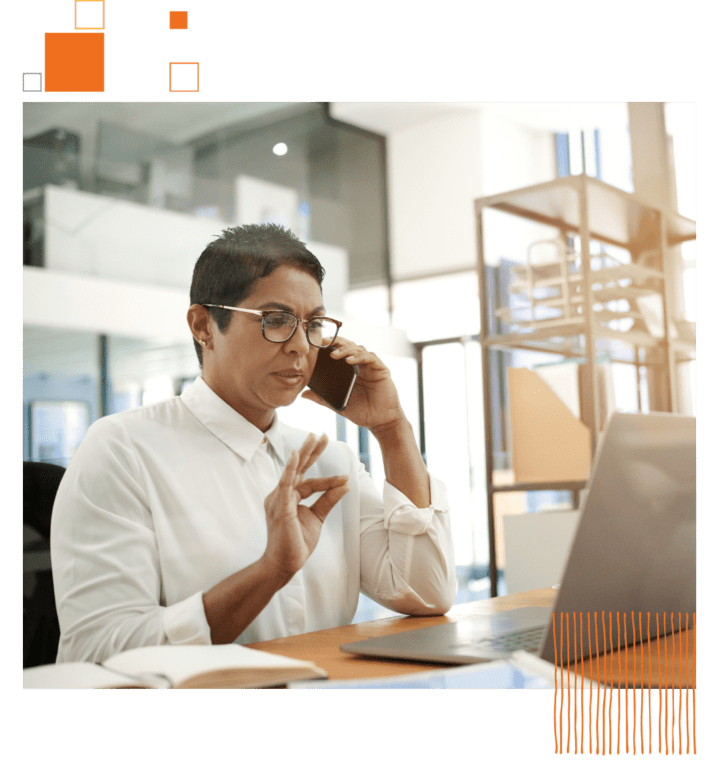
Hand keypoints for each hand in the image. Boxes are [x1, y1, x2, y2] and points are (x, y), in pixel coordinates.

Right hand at [262, 433, 349, 580]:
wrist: (285, 564)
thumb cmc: (296, 542)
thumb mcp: (317, 517)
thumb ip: (328, 500)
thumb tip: (345, 484)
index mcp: (290, 496)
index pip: (310, 481)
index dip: (329, 480)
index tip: (345, 478)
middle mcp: (282, 494)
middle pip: (299, 468)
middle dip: (311, 451)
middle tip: (322, 434)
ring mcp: (279, 500)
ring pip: (294, 472)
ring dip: (304, 454)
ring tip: (314, 438)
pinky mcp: (280, 507)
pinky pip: (285, 485)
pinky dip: (291, 470)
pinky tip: (296, 457)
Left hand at [301, 337, 405, 432]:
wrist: (381, 422)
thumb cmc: (362, 412)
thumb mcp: (337, 404)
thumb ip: (322, 398)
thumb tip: (303, 394)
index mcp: (350, 370)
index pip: (339, 351)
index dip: (328, 346)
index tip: (315, 345)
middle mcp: (361, 365)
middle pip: (348, 346)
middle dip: (335, 343)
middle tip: (323, 343)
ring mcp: (371, 366)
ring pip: (358, 349)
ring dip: (346, 350)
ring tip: (334, 355)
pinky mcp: (381, 370)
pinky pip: (371, 358)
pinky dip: (360, 357)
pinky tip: (350, 361)